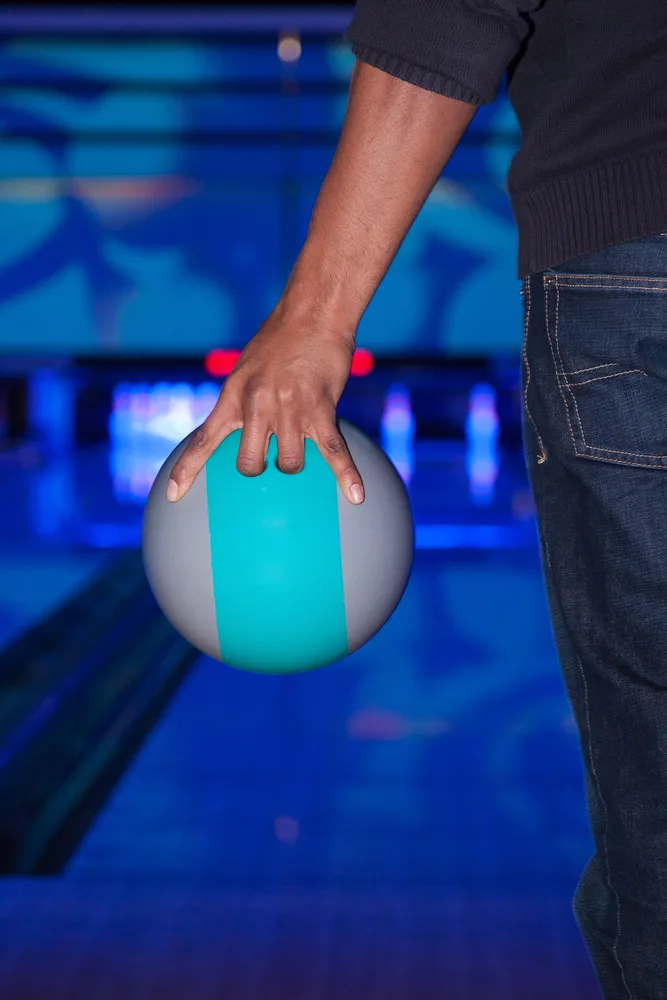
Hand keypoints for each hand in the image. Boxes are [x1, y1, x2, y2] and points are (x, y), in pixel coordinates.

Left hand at [166, 303, 364, 504]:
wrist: (312, 313)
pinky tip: (356, 495)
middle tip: (268, 458)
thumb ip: (244, 400)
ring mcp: (290, 409)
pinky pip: (334, 451)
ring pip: (290, 463)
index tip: (171, 495)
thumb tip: (248, 430)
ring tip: (303, 448)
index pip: (204, 439)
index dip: (186, 470)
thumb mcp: (247, 368)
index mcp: (233, 396)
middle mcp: (257, 405)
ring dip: (295, 464)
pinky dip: (346, 474)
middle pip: (250, 464)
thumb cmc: (281, 339)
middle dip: (258, 468)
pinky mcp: (321, 408)